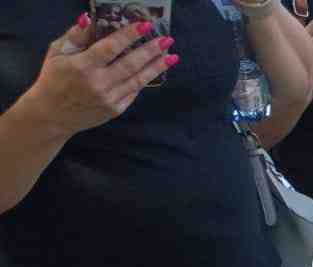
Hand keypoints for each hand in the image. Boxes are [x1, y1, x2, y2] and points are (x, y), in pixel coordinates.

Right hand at [27, 17, 174, 138]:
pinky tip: (155, 69)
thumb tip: (89, 17)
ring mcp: (109, 98)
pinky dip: (145, 80)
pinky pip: (133, 92)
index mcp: (82, 66)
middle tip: (167, 40)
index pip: (110, 48)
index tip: (145, 25)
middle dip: (151, 51)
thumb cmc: (53, 78)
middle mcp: (98, 83)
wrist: (53, 114)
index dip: (129, 36)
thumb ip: (75, 36)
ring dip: (156, 66)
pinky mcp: (115, 109)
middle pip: (131, 64)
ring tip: (171, 56)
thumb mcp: (57, 52)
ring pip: (138, 80)